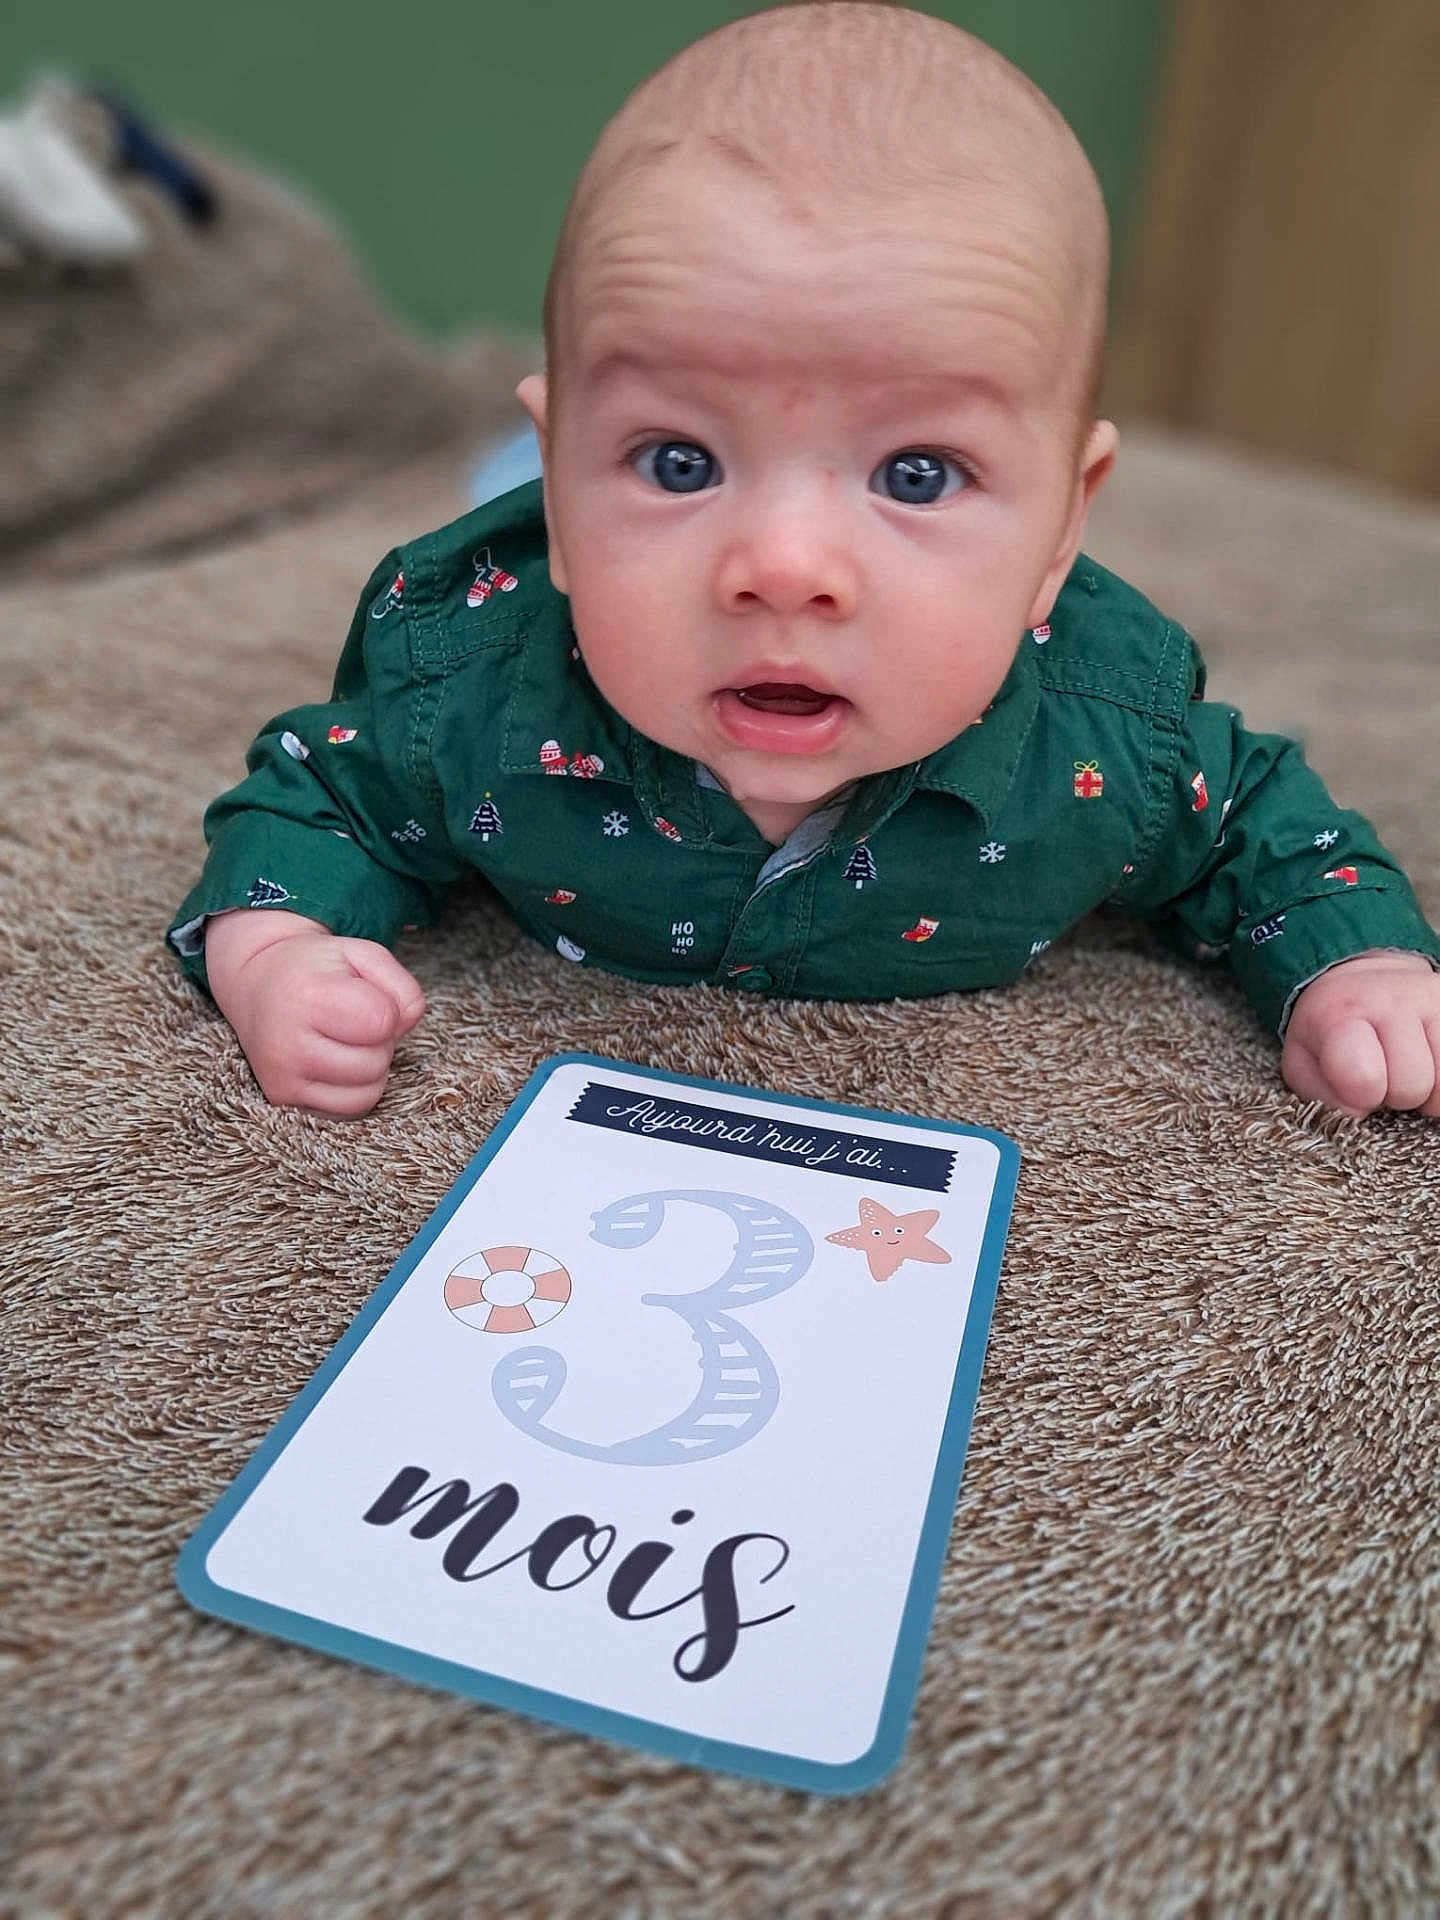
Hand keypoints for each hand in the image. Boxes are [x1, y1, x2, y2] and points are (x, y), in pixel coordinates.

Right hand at [205, 911, 425, 1115]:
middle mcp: (287, 1044)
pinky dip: (354, 1090)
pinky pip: (348, 1111)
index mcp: (306, 997)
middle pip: (376, 1061)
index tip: (362, 996)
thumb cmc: (315, 971)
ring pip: (367, 1094)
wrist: (257, 988)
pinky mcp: (284, 1101)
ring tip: (345, 1041)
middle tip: (351, 1021)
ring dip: (370, 1069)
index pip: (380, 1021)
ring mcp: (282, 1079)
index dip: (386, 1008)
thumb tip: (403, 1029)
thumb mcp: (361, 955)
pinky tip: (337, 1064)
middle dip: (378, 1041)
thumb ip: (401, 987)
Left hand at [1281, 950, 1439, 1117]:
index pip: (1364, 1079)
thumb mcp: (1303, 1059)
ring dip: (1424, 1090)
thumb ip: (1321, 1093)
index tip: (1352, 1082)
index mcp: (1343, 1012)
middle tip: (1381, 1072)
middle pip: (1411, 1087)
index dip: (1360, 1095)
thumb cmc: (1331, 1030)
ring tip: (1402, 1066)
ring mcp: (1434, 1001)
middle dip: (1393, 1094)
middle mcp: (1394, 999)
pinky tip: (1426, 1063)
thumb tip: (1359, 1112)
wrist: (1366, 983)